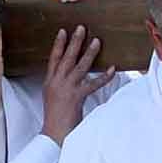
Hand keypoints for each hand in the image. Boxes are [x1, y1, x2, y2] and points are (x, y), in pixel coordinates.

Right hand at [40, 24, 99, 141]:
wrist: (53, 134)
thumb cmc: (55, 118)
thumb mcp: (52, 97)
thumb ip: (59, 84)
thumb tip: (68, 75)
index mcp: (50, 81)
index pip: (53, 58)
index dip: (58, 44)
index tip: (63, 31)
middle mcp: (57, 82)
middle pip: (66, 58)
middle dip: (74, 42)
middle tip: (81, 28)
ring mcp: (67, 89)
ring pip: (80, 67)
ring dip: (89, 53)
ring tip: (97, 41)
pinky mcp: (77, 97)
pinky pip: (93, 84)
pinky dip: (103, 77)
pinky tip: (112, 70)